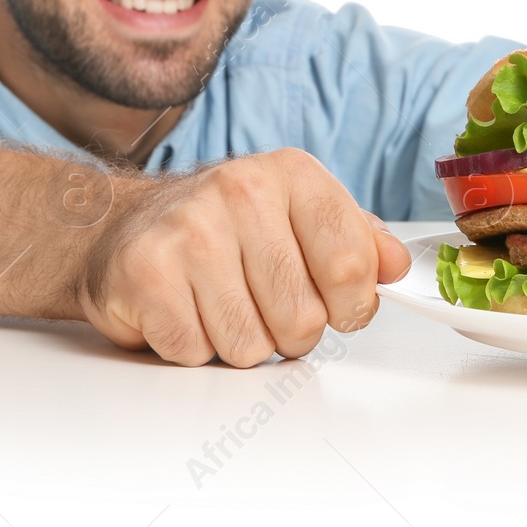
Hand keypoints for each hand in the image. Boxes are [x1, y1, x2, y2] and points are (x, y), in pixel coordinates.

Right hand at [78, 148, 411, 365]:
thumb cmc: (225, 229)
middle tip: (261, 304)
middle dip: (288, 332)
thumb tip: (397, 265)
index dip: (352, 306)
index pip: (352, 264)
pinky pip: (196, 352)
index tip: (338, 308)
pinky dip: (192, 348)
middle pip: (302, 318)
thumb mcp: (299, 217)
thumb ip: (356, 240)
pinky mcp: (144, 271)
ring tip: (219, 305)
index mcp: (291, 174)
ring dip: (239, 343)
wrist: (128, 225)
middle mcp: (239, 190)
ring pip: (249, 345)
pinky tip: (183, 310)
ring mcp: (188, 229)